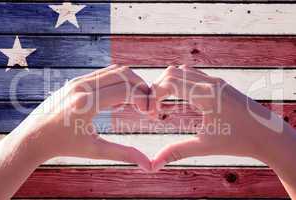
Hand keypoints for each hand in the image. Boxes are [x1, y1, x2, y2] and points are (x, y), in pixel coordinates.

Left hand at [12, 65, 150, 169]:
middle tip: (148, 104)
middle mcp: (83, 86)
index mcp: (87, 103)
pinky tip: (121, 99)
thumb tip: (148, 165)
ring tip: (136, 101)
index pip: (125, 90)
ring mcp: (78, 80)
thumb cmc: (63, 145)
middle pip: (123, 74)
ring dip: (130, 82)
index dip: (144, 99)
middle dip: (141, 87)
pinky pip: (104, 74)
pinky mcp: (77, 80)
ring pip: (115, 70)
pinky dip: (119, 81)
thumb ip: (124, 154)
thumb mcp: (95, 150)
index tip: (151, 112)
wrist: (34, 136)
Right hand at [149, 65, 290, 170]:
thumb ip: (177, 151)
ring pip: (183, 71)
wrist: (269, 135)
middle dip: (158, 88)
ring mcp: (216, 81)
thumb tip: (154, 164)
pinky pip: (194, 75)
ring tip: (165, 104)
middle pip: (172, 73)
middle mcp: (210, 83)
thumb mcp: (205, 146)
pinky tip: (181, 101)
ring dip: (169, 84)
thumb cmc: (240, 141)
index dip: (154, 94)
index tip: (150, 111)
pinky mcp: (220, 83)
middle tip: (154, 108)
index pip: (169, 82)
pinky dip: (181, 83)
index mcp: (206, 95)